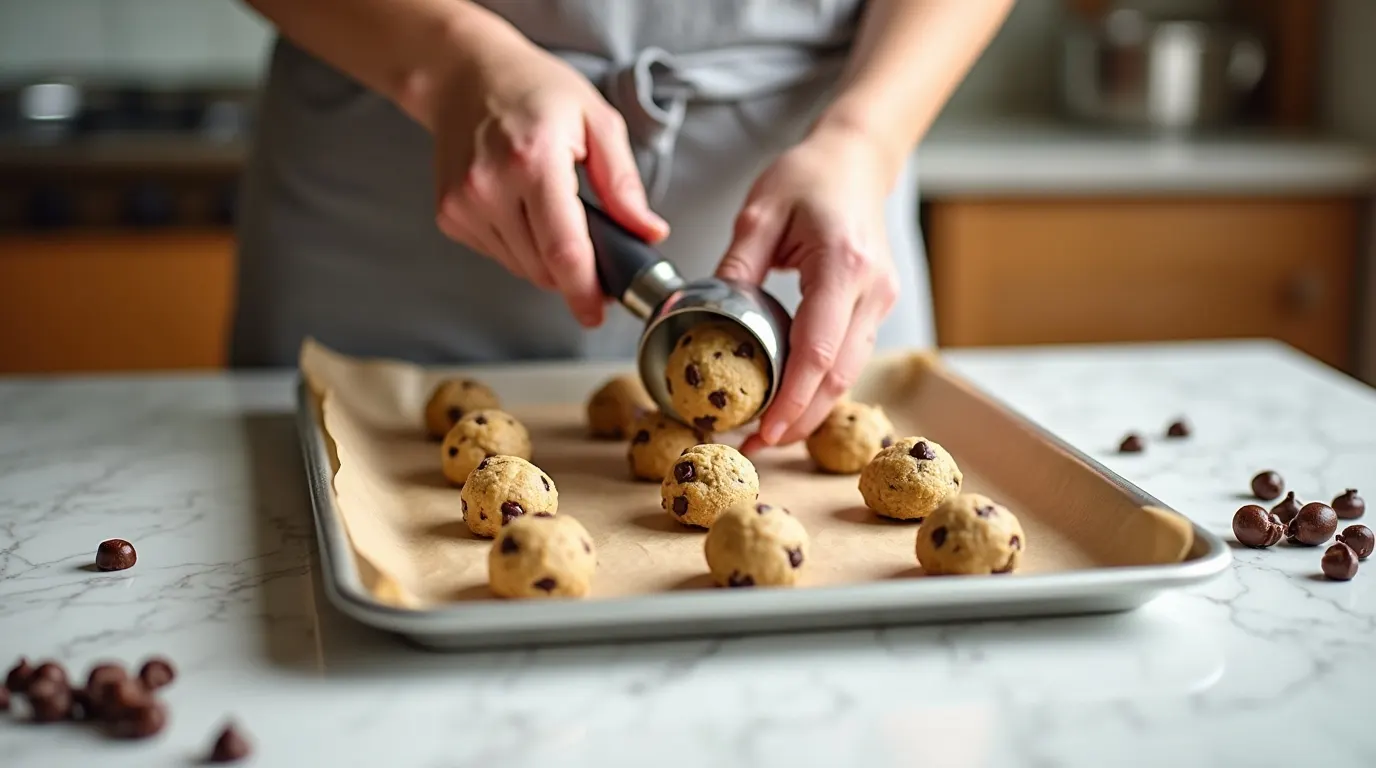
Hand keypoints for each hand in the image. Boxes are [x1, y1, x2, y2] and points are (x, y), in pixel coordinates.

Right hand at [430, 38, 668, 326]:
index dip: (583, 291)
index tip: (596, 313)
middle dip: (574, 272)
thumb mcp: (596, 121)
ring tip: (553, 211)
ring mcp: (463, 204)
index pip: (562, 250)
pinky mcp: (449, 215)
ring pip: (520, 267)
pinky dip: (519, 245)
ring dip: (546, 258)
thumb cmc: (534, 90)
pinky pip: (497, 254)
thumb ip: (624, 183)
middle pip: (541, 267)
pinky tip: (521, 207)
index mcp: (533, 161)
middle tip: (593, 246)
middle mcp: (490, 186)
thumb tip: (648, 232)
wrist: (465, 75)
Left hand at [716, 125, 900, 452]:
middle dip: (799, 419)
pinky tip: (791, 403)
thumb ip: (736, 266)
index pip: (819, 349)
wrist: (856, 160)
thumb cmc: (808, 177)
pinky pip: (849, 358)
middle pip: (839, 375)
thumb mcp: (759, 211)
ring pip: (849, 374)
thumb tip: (707, 315)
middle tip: (754, 446)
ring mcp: (880, 301)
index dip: (793, 399)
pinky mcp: (876, 307)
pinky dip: (821, 387)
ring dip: (811, 410)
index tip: (763, 430)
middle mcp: (871, 290)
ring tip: (766, 434)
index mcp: (842, 264)